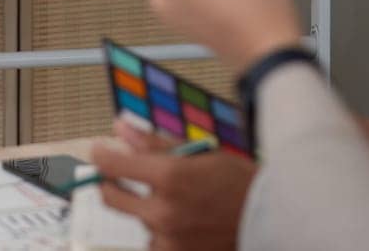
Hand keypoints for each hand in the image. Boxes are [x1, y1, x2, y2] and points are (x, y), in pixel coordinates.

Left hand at [92, 118, 254, 250]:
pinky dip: (160, 229)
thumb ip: (154, 143)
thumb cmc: (236, 179)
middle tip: (117, 174)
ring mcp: (168, 238)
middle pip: (111, 197)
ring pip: (137, 219)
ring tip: (176, 200)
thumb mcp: (198, 152)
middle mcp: (163, 210)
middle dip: (109, 182)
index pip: (113, 165)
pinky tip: (183, 220)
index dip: (101, 155)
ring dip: (144, 207)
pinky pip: (153, 240)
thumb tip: (119, 128)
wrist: (269, 218)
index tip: (99, 150)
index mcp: (170, 176)